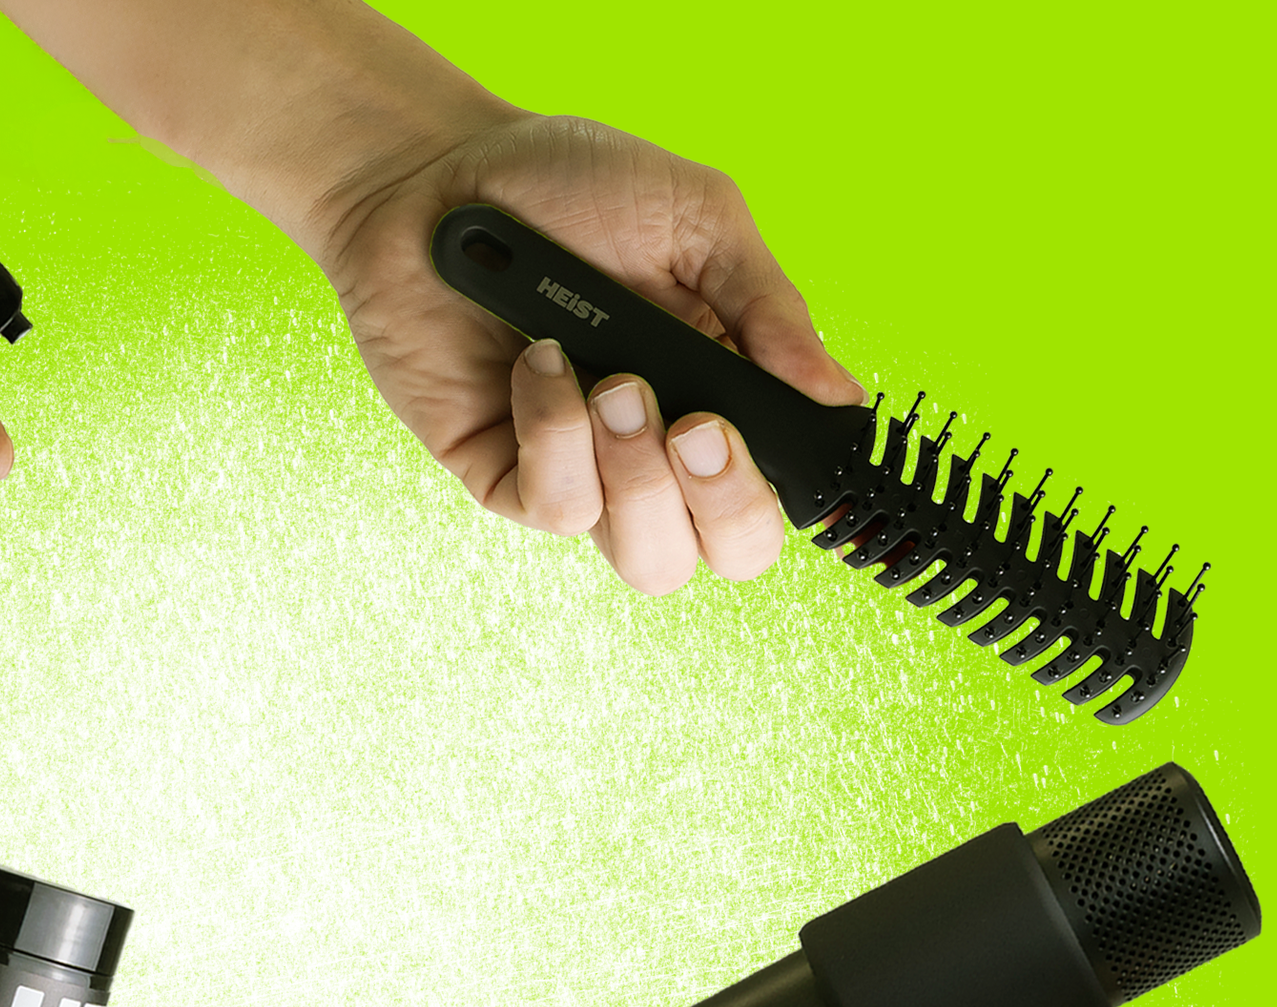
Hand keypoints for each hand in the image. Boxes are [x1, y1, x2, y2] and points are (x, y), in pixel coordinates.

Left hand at [316, 112, 862, 594]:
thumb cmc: (568, 187)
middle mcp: (659, 448)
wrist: (439, 177)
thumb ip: (768, 305)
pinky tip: (541, 361)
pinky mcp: (506, 477)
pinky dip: (558, 433)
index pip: (780, 489)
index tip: (780, 433)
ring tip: (615, 382)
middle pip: (728, 553)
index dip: (790, 488)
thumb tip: (837, 391)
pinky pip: (559, 507)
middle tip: (697, 426)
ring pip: (649, 559)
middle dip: (728, 502)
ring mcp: (584, 470)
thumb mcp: (696, 217)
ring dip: (641, 474)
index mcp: (723, 391)